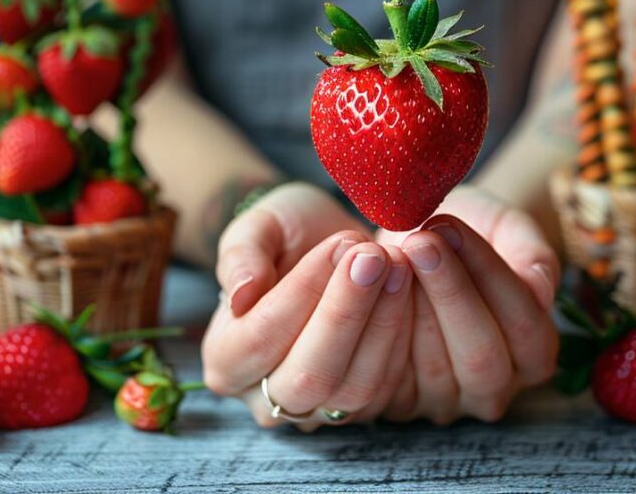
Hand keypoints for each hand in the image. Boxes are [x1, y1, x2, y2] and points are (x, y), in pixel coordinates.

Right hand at [200, 183, 413, 428]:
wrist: (326, 248)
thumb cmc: (286, 236)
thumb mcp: (257, 225)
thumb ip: (241, 254)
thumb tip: (242, 294)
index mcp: (225, 358)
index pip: (260, 337)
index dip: (303, 292)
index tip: (340, 245)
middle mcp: (265, 397)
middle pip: (309, 373)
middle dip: (348, 311)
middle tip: (375, 256)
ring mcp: (317, 410)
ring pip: (353, 386)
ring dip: (382, 323)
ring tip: (398, 265)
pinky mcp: (362, 407)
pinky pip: (388, 384)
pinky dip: (403, 336)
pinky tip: (411, 288)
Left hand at [379, 186, 559, 423]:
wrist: (429, 243)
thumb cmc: (476, 233)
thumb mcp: (508, 227)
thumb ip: (533, 254)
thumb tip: (540, 287)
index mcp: (535, 352)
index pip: (524, 324)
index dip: (489, 274)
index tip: (451, 226)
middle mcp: (495, 389)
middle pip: (481, 356)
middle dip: (448, 292)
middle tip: (419, 241)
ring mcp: (445, 402)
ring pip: (433, 368)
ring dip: (409, 308)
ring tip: (391, 254)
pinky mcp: (398, 403)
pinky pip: (388, 377)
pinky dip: (377, 328)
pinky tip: (369, 283)